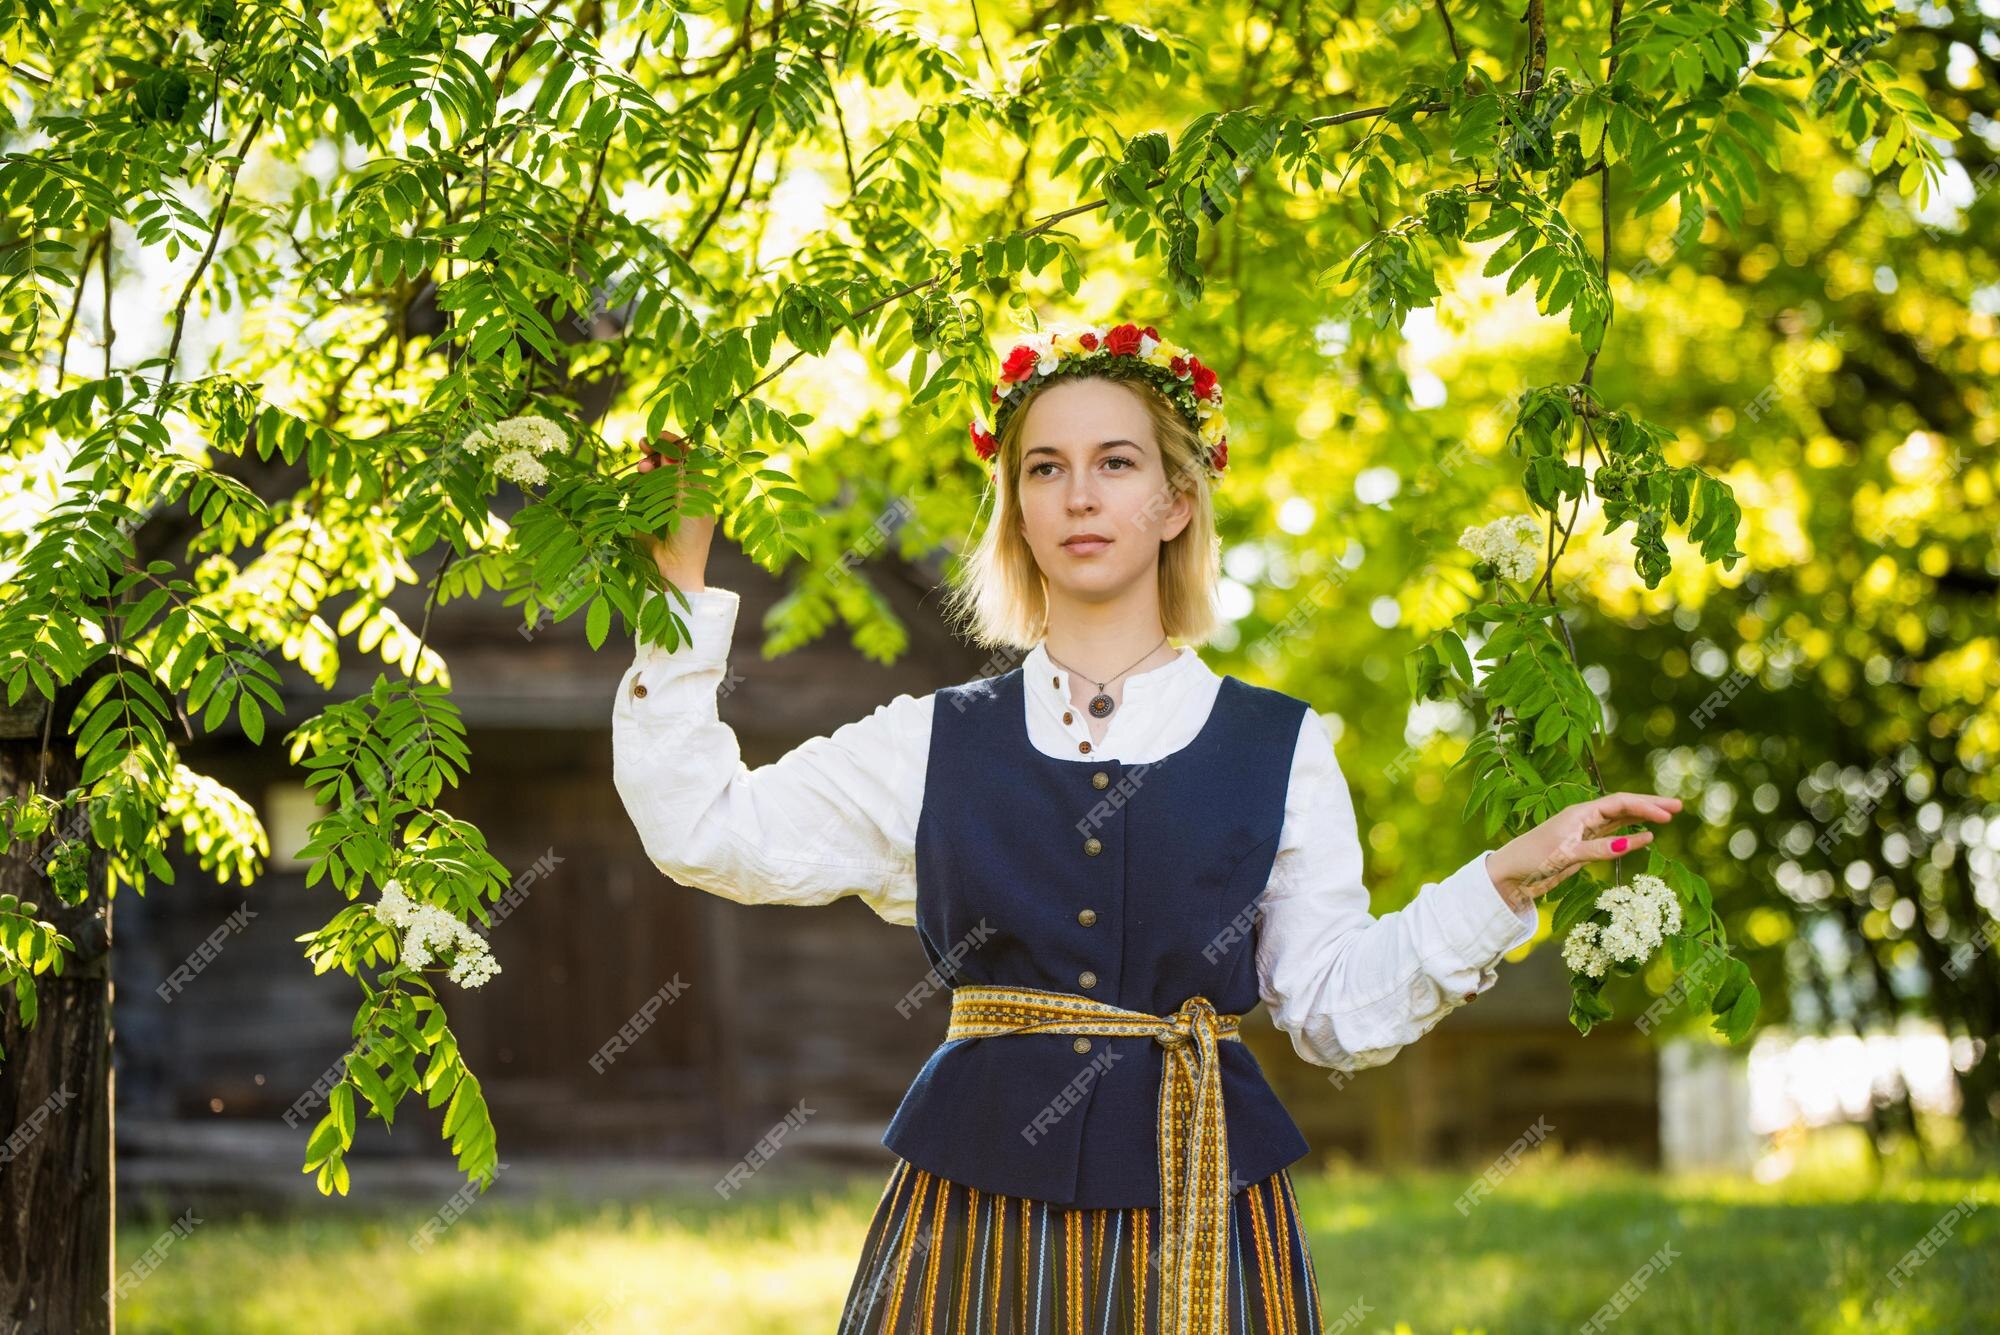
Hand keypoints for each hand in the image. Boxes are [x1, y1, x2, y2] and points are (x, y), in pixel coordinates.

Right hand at [632, 430, 714, 589]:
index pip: (686, 456)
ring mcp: (661, 500)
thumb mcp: (688, 502)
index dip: (674, 443)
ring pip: (651, 472)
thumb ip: (679, 475)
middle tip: (644, 445)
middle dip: (656, 450)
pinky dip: (635, 480)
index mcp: (698, 488)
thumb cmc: (689, 537)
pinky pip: (638, 488)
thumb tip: (672, 450)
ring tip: (641, 468)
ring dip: (646, 465)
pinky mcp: (644, 510)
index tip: (659, 435)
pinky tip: (634, 481)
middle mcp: (680, 490)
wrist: (673, 569)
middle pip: (666, 460)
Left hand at [1485, 792, 1684, 913]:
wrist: (1510, 874)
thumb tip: (1635, 843)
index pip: (1620, 804)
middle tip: (1678, 806)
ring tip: (1668, 814)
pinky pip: (1612, 836)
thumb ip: (1599, 849)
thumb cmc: (1532, 858)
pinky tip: (1646, 835)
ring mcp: (1585, 832)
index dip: (1645, 807)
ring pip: (1620, 820)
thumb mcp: (1566, 854)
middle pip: (1623, 807)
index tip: (1669, 814)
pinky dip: (1630, 835)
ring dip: (1643, 816)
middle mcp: (1584, 818)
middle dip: (1650, 805)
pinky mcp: (1583, 847)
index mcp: (1580, 813)